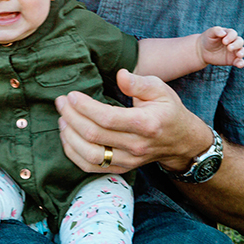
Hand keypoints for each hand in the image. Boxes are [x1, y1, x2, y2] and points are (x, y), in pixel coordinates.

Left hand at [56, 69, 207, 173]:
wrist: (182, 141)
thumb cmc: (168, 111)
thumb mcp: (160, 89)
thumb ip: (138, 82)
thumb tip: (120, 75)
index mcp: (146, 123)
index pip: (107, 118)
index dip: (84, 107)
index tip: (71, 95)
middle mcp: (136, 145)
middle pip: (94, 136)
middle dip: (72, 117)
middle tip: (61, 102)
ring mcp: (128, 160)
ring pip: (90, 155)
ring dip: (70, 137)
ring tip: (62, 119)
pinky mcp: (121, 168)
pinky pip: (91, 167)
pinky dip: (74, 154)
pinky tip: (67, 137)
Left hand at [198, 27, 243, 67]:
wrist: (203, 51)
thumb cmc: (208, 39)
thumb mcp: (210, 33)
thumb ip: (216, 30)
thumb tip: (223, 33)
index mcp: (229, 34)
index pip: (233, 34)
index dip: (230, 37)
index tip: (224, 42)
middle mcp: (234, 42)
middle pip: (240, 42)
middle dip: (236, 44)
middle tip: (229, 48)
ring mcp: (234, 51)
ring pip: (243, 51)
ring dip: (242, 52)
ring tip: (238, 55)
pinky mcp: (233, 60)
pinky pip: (240, 62)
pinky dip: (241, 63)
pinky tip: (239, 65)